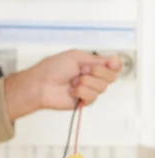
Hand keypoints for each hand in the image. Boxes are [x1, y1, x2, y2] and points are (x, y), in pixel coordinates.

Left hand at [5, 49, 121, 120]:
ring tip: (74, 81)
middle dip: (98, 72)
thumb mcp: (76, 57)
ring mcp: (88, 89)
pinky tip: (72, 90)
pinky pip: (92, 96)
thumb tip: (115, 60)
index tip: (112, 64)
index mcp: (90, 64)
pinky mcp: (84, 101)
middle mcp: (91, 77)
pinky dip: (82, 91)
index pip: (112, 66)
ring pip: (102, 87)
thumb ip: (97, 59)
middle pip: (111, 77)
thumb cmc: (53, 68)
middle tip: (84, 70)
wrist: (41, 84)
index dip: (114, 65)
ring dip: (87, 82)